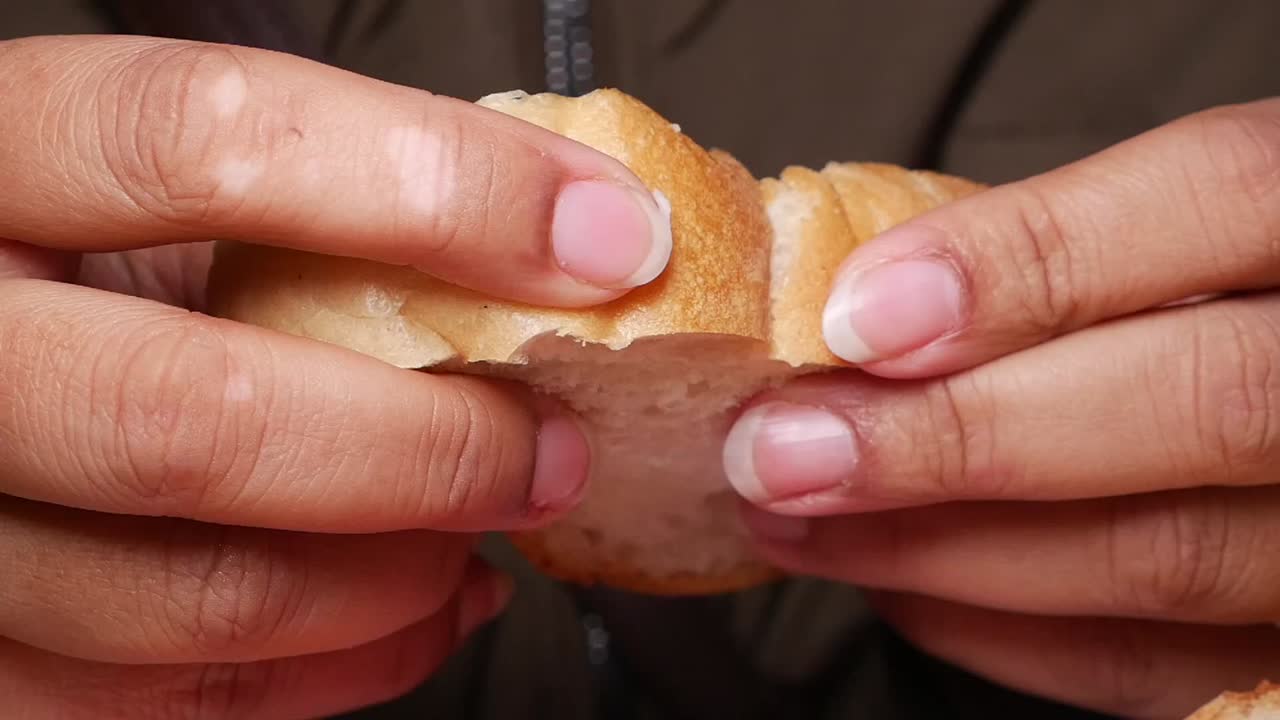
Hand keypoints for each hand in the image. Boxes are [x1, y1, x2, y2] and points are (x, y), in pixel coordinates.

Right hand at [0, 34, 668, 718]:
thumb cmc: (74, 252)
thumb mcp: (149, 186)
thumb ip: (302, 205)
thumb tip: (550, 238)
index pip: (202, 141)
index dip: (436, 185)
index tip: (601, 232)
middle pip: (200, 420)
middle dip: (431, 448)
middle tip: (551, 446)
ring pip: (203, 593)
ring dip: (401, 575)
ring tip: (490, 529)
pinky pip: (182, 700)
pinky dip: (351, 661)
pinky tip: (424, 602)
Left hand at [723, 99, 1279, 718]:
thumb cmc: (1214, 293)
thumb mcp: (1174, 229)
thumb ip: (1063, 255)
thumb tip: (857, 320)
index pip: (1218, 195)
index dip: (1028, 257)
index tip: (855, 316)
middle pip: (1200, 401)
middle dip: (957, 433)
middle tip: (778, 450)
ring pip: (1170, 555)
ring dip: (945, 547)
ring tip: (798, 518)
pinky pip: (1162, 669)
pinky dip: (1009, 633)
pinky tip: (899, 588)